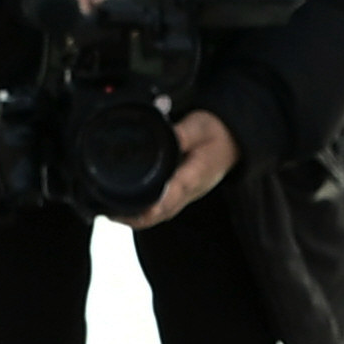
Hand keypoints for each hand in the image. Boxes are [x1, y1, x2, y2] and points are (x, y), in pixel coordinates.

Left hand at [122, 110, 236, 229]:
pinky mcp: (183, 193)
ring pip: (161, 214)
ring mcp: (187, 195)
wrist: (235, 140)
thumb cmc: (216, 132)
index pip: (172, 196)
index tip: (132, 210)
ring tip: (111, 213)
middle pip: (161, 213)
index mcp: (194, 176)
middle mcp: (190, 191)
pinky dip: (144, 212)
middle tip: (109, 213)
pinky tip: (127, 207)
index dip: (152, 205)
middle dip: (136, 217)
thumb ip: (179, 134)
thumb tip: (158, 138)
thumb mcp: (199, 126)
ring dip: (138, 217)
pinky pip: (163, 208)